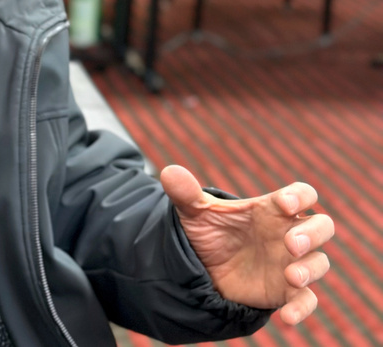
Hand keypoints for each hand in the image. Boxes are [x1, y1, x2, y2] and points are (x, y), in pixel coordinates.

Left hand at [160, 165, 333, 325]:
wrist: (201, 267)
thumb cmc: (208, 232)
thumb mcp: (194, 213)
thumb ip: (186, 193)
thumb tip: (168, 172)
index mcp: (270, 209)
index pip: (302, 195)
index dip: (300, 196)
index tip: (284, 203)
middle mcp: (286, 234)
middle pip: (322, 226)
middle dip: (312, 233)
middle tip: (289, 243)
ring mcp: (289, 262)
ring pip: (319, 262)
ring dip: (310, 268)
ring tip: (290, 275)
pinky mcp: (285, 290)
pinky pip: (307, 299)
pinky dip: (303, 308)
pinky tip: (288, 317)